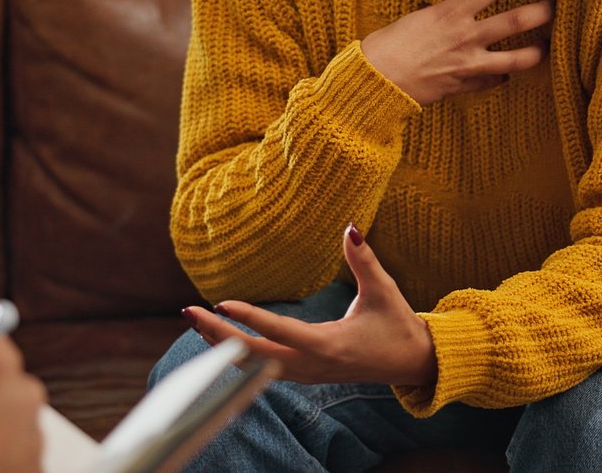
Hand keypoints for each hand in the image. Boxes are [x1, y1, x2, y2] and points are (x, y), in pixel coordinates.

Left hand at [184, 225, 435, 387]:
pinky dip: (237, 354)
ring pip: (253, 366)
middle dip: (219, 336)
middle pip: (254, 356)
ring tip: (195, 320)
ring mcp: (306, 374)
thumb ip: (364, 260)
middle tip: (189, 312)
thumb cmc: (397, 325)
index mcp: (329, 346)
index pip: (280, 331)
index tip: (221, 303)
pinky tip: (219, 337)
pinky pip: (262, 368)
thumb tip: (351, 227)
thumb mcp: (383, 290)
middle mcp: (311, 366)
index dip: (249, 319)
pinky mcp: (304, 374)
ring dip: (222, 345)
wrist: (411, 363)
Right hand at [361, 0, 550, 104]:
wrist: (377, 79)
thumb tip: (457, 12)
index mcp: (451, 13)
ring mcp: (468, 64)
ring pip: (515, 59)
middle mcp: (466, 36)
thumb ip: (444, 15)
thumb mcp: (418, 18)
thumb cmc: (388, 44)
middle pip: (515, 21)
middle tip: (555, 6)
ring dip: (536, 52)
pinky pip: (491, 82)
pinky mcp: (463, 85)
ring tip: (546, 47)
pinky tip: (505, 76)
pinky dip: (499, 78)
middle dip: (541, 12)